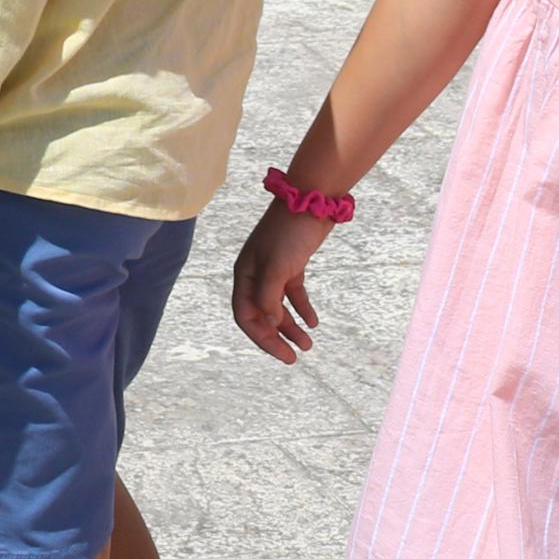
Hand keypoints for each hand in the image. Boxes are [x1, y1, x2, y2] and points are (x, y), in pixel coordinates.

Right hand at [228, 201, 333, 361]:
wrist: (311, 201)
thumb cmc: (289, 233)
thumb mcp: (278, 267)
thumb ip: (270, 296)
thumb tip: (270, 323)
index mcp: (245, 274)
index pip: (246, 315)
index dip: (262, 338)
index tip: (283, 355)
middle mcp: (255, 274)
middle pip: (261, 314)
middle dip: (276, 337)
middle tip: (294, 357)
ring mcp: (273, 270)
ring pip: (278, 306)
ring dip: (291, 326)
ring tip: (308, 343)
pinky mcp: (291, 265)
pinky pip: (293, 294)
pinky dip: (302, 309)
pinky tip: (314, 322)